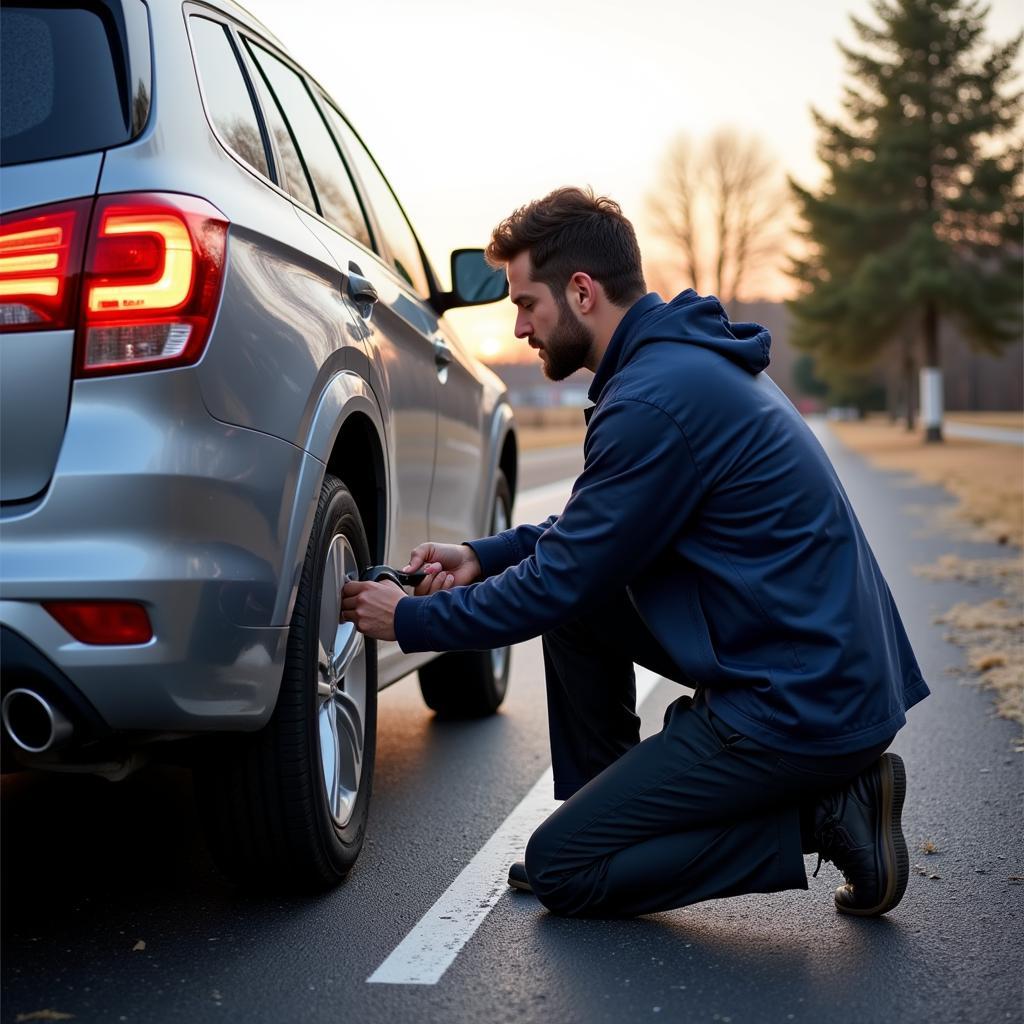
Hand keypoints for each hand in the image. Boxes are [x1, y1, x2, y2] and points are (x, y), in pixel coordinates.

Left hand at [341, 570, 458, 640]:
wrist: (407, 618)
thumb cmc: (401, 604)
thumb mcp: (390, 585)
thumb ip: (376, 584)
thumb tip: (372, 584)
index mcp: (367, 587)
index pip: (346, 587)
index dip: (347, 592)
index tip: (348, 595)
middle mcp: (361, 599)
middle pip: (343, 601)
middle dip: (348, 604)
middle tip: (355, 606)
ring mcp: (360, 613)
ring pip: (345, 614)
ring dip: (351, 614)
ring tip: (361, 615)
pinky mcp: (362, 626)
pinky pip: (354, 625)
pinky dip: (359, 624)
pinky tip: (368, 622)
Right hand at [403, 542, 480, 595]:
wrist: (467, 559)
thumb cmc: (448, 553)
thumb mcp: (429, 548)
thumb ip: (416, 556)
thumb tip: (405, 571)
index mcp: (418, 573)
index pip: (409, 581)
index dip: (418, 574)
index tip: (427, 565)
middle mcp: (424, 585)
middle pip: (418, 590)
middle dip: (429, 577)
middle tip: (438, 566)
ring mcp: (434, 592)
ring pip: (428, 595)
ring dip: (437, 581)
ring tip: (445, 572)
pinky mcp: (444, 598)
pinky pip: (439, 597)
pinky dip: (445, 585)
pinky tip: (450, 577)